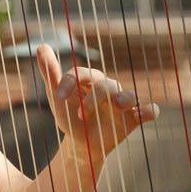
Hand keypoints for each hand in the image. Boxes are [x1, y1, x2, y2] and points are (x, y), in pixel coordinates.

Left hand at [36, 44, 158, 156]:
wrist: (81, 145)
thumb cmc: (69, 115)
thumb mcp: (56, 97)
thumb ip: (50, 73)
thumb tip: (41, 46)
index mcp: (89, 80)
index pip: (80, 73)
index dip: (69, 82)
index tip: (57, 96)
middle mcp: (108, 88)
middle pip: (104, 85)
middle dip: (93, 98)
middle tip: (81, 114)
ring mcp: (122, 103)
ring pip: (128, 95)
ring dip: (124, 99)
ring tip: (117, 105)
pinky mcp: (133, 118)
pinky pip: (149, 110)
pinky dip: (149, 110)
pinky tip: (143, 114)